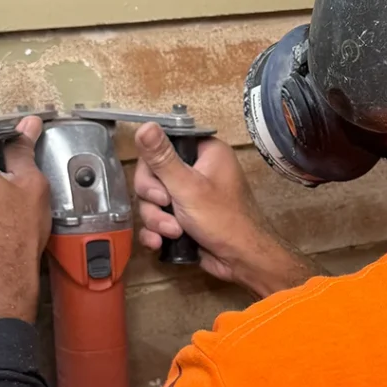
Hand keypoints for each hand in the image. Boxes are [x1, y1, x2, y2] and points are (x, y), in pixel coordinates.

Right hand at [133, 124, 323, 297]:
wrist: (242, 261)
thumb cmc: (223, 221)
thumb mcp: (188, 187)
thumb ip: (162, 158)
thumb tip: (145, 125)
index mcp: (206, 153)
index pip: (163, 145)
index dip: (152, 165)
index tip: (158, 183)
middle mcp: (198, 170)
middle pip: (153, 175)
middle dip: (154, 199)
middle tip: (166, 208)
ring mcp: (190, 196)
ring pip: (153, 200)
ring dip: (157, 219)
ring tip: (173, 232)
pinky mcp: (184, 217)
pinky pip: (159, 218)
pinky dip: (157, 231)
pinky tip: (161, 242)